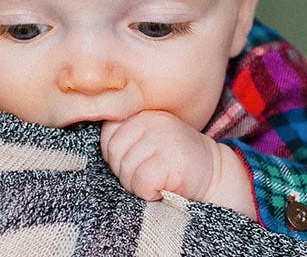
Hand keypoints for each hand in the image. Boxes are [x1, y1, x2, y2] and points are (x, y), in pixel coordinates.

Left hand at [100, 111, 251, 214]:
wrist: (216, 175)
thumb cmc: (176, 163)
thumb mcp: (151, 140)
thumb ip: (126, 138)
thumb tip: (90, 148)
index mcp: (144, 114)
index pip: (108, 133)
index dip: (116, 156)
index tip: (136, 163)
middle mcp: (153, 121)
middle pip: (113, 153)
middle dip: (125, 172)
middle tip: (148, 176)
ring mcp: (163, 138)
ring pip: (126, 170)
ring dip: (137, 185)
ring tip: (157, 181)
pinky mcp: (172, 160)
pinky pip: (142, 182)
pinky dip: (149, 193)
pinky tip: (164, 188)